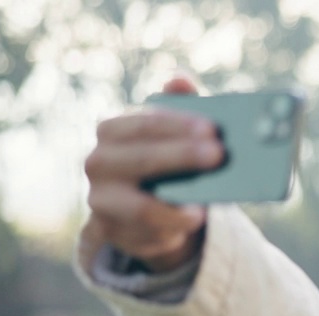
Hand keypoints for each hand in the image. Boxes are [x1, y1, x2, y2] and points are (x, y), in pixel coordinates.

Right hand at [80, 76, 221, 272]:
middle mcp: (99, 161)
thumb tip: (181, 79)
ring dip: (176, 205)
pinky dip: (172, 228)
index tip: (214, 129)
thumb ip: (178, 107)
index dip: (180, 125)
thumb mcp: (172, 135)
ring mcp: (101, 199)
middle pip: (143, 159)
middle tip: (219, 155)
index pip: (146, 123)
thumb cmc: (165, 164)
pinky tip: (193, 222)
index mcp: (113, 130)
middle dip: (183, 156)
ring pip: (140, 205)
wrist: (148, 212)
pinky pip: (145, 233)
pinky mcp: (112, 231)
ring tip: (205, 205)